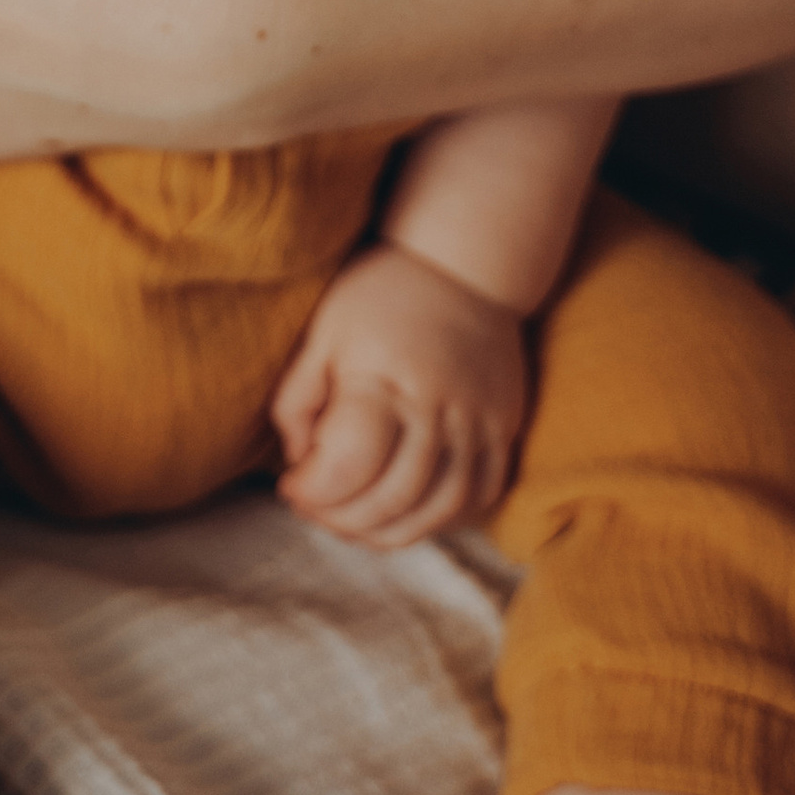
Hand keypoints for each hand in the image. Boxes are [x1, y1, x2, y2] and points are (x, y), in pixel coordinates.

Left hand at [270, 244, 526, 549]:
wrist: (464, 261)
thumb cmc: (380, 293)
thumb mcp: (323, 332)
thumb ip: (299, 398)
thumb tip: (298, 462)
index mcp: (383, 379)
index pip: (350, 465)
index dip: (314, 491)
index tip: (291, 487)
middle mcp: (437, 408)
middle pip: (394, 497)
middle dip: (345, 520)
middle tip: (316, 512)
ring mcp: (477, 422)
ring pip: (441, 508)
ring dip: (393, 533)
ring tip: (356, 525)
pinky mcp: (504, 426)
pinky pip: (481, 494)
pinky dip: (444, 519)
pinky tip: (410, 515)